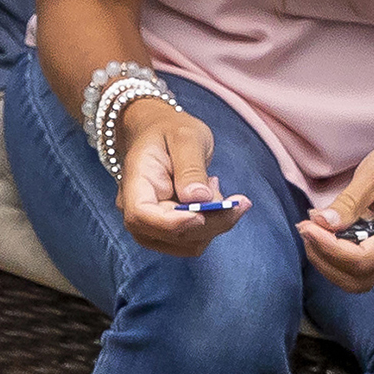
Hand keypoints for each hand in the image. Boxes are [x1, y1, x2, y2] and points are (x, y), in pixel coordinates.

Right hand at [117, 105, 245, 255]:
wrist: (160, 133)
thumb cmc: (170, 130)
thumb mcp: (185, 136)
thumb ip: (191, 168)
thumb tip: (200, 198)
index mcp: (135, 183)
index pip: (141, 216)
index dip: (173, 223)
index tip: (203, 215)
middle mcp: (137, 211)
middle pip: (170, 235)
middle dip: (210, 223)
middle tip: (238, 200)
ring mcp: (151, 225)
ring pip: (187, 243)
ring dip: (215, 224)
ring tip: (215, 186)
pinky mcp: (168, 232)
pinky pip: (194, 241)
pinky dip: (213, 225)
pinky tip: (212, 198)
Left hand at [301, 124, 373, 282]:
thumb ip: (349, 202)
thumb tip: (321, 224)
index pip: (362, 260)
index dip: (329, 248)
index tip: (307, 225)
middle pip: (357, 278)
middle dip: (325, 258)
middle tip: (306, 228)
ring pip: (356, 279)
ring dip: (328, 260)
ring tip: (313, 229)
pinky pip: (361, 268)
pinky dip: (338, 256)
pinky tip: (326, 233)